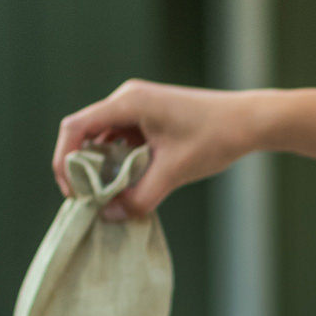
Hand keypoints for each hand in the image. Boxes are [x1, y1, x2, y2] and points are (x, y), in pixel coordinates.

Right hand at [53, 79, 265, 217]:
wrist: (250, 122)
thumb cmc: (215, 138)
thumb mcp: (175, 172)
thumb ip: (139, 197)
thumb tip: (108, 216)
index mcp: (129, 102)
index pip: (76, 128)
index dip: (65, 160)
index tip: (73, 192)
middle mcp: (128, 100)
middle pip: (85, 133)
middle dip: (82, 169)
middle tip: (89, 200)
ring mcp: (138, 108)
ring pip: (103, 139)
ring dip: (102, 168)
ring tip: (108, 197)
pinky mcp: (149, 119)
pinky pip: (121, 141)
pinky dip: (119, 163)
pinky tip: (128, 185)